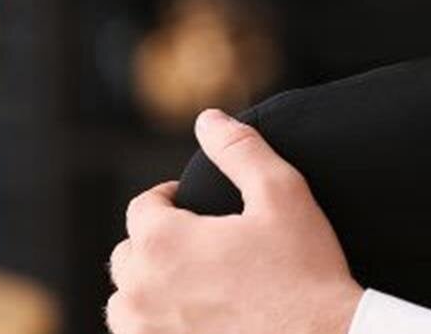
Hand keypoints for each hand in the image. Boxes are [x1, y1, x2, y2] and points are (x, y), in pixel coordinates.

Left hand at [106, 109, 363, 333]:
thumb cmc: (305, 273)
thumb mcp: (282, 194)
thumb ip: (240, 149)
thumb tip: (208, 118)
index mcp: (163, 242)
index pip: (142, 208)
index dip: (168, 200)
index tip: (191, 205)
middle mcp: (142, 291)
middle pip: (129, 255)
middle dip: (156, 242)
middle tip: (196, 244)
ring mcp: (147, 333)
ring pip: (125, 303)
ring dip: (147, 288)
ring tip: (187, 284)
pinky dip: (155, 325)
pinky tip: (189, 318)